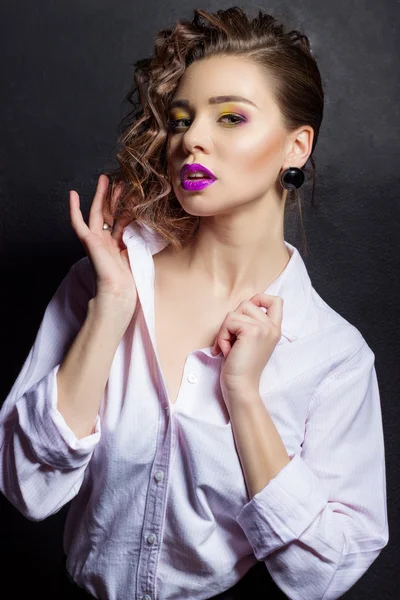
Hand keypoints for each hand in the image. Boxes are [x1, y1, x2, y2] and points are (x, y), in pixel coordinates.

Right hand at [69, 174, 136, 317]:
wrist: (119, 292)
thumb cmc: (130, 281)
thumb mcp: (139, 254)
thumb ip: (142, 239)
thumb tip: (154, 225)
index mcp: (117, 246)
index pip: (121, 220)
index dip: (126, 206)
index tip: (134, 193)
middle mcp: (105, 242)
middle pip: (109, 213)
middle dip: (114, 196)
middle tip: (118, 180)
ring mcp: (96, 241)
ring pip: (97, 213)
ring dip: (100, 196)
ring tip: (104, 179)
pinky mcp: (88, 242)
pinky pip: (78, 223)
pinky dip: (74, 209)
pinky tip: (73, 194)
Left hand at [211, 294, 282, 401]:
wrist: (242, 387)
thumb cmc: (241, 368)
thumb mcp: (250, 342)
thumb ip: (251, 324)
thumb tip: (239, 309)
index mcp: (274, 329)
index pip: (276, 301)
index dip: (260, 298)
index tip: (245, 314)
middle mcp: (272, 327)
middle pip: (247, 303)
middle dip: (233, 320)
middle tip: (232, 342)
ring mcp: (264, 328)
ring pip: (235, 312)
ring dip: (226, 330)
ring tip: (230, 348)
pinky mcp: (252, 331)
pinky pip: (229, 322)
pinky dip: (222, 337)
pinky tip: (227, 352)